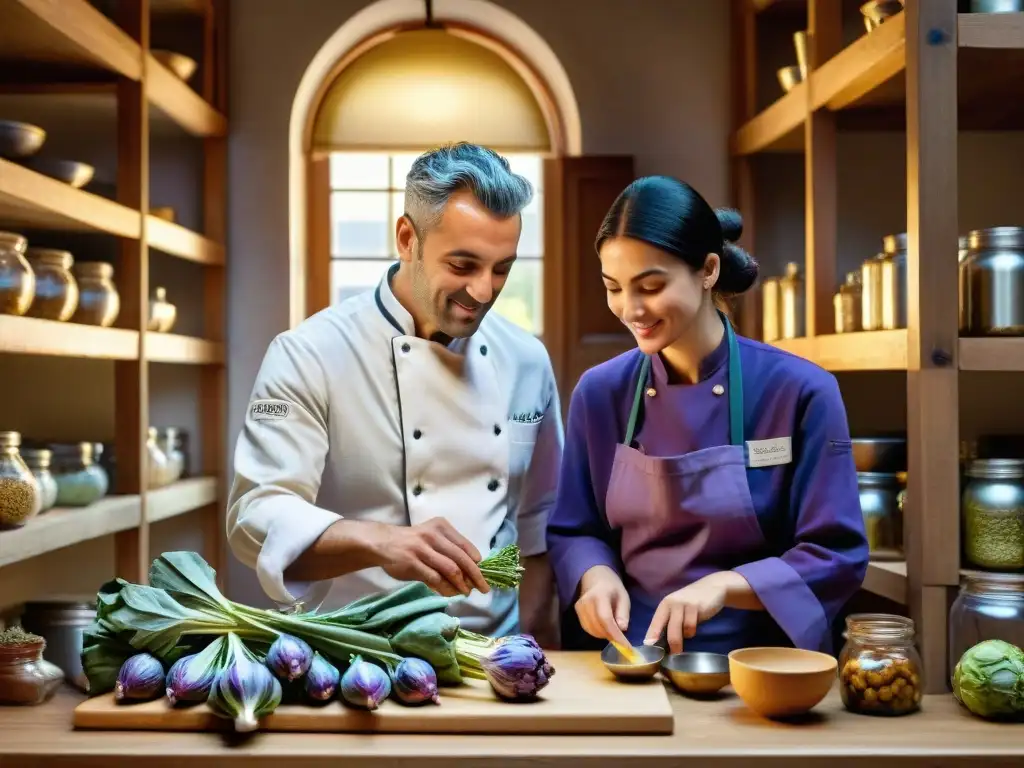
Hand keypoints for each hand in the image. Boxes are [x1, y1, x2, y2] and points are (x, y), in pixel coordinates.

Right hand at [373, 518, 489, 597]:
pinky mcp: (413, 563)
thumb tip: (471, 571)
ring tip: (467, 592)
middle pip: (461, 558)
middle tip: (483, 588)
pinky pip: (435, 578)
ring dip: (461, 584)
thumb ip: (449, 550)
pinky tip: (451, 593)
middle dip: (475, 576)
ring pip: (450, 569)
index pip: (465, 546)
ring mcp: (422, 549)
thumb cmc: (412, 542)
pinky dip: (446, 588)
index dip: (476, 562)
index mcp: (441, 527)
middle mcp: (433, 536)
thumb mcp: (432, 537)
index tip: (483, 574)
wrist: (383, 543)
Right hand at [575, 565, 630, 648]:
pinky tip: (605, 628)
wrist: (596, 577)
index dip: (615, 635)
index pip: (606, 619)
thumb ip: (623, 613)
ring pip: (592, 630)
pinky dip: (597, 632)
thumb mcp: (623, 597)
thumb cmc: (612, 588)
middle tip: (623, 640)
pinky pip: (587, 628)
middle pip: (598, 627)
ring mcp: (579, 607)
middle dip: (612, 637)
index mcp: (600, 596)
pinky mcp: (577, 612)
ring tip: (614, 631)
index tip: (626, 647)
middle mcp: (586, 602)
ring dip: (604, 635)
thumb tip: (622, 629)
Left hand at [645, 573, 728, 653]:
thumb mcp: (677, 610)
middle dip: (671, 643)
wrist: (712, 587)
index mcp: (664, 605)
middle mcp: (671, 603)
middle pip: (668, 628)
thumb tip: (661, 643)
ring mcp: (684, 604)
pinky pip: (692, 625)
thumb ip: (670, 622)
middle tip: (673, 654)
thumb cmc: (691, 603)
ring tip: (688, 634)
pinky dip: (692, 630)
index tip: (648, 648)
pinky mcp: (696, 606)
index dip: (651, 636)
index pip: (655, 623)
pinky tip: (695, 626)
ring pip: (680, 628)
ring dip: (685, 636)